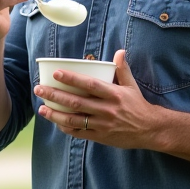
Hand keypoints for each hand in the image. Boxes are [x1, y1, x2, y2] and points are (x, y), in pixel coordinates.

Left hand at [34, 50, 160, 148]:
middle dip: (55, 95)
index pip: (90, 84)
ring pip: (74, 119)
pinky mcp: (100, 137)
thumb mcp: (132, 86)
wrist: (150, 130)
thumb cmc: (138, 105)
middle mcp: (107, 110)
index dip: (72, 79)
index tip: (56, 73)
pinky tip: (55, 122)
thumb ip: (123, 69)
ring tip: (42, 108)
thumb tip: (120, 51)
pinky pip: (79, 132)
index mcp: (114, 94)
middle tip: (40, 89)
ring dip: (55, 114)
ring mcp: (102, 125)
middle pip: (76, 102)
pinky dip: (65, 128)